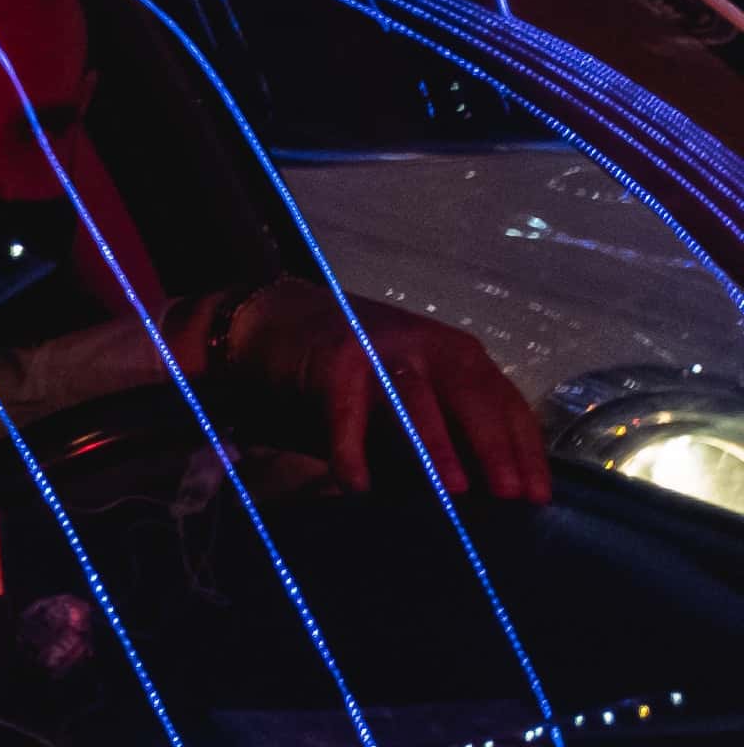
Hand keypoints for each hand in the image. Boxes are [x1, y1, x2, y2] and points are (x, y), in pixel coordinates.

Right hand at [195, 279, 550, 502]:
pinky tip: (356, 482)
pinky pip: (346, 410)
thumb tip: (492, 495)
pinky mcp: (332, 359)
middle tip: (509, 497)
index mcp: (460, 355)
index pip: (505, 404)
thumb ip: (453, 425)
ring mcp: (378, 347)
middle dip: (494, 448)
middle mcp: (426, 345)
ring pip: (415, 398)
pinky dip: (350, 448)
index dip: (525, 451)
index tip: (538, 498)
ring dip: (436, 445)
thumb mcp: (421, 388)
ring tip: (453, 489)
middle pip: (471, 397)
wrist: (281, 320)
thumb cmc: (364, 373)